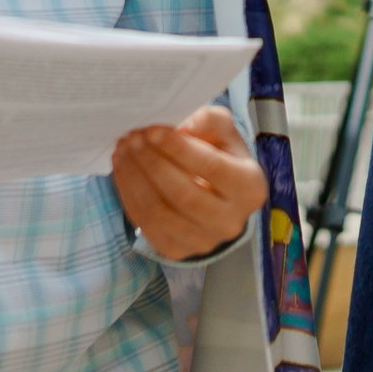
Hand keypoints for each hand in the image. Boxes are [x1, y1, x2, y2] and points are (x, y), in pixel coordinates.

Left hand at [112, 105, 269, 260]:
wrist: (219, 200)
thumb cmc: (222, 157)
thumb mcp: (224, 132)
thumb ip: (209, 120)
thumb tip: (182, 127)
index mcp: (250, 189)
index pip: (212, 167)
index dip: (179, 149)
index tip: (152, 130)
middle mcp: (231, 222)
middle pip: (183, 193)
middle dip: (152, 162)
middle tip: (132, 138)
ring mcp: (203, 242)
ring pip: (160, 211)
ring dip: (135, 178)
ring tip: (123, 150)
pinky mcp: (176, 251)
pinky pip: (145, 223)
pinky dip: (128, 194)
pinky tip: (122, 170)